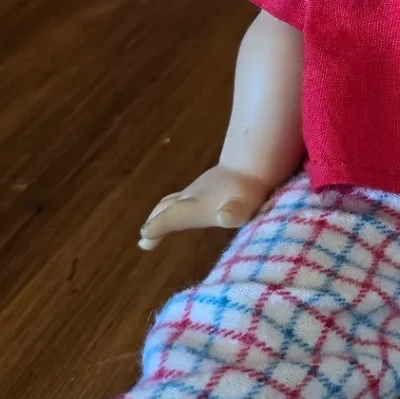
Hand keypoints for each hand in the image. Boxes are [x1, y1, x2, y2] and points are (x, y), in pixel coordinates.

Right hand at [138, 164, 270, 250]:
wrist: (255, 161)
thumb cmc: (250, 189)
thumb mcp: (245, 204)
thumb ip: (234, 212)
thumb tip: (224, 217)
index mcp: (196, 206)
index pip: (172, 217)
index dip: (158, 226)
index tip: (144, 237)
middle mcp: (191, 197)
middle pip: (167, 208)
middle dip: (155, 221)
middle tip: (144, 238)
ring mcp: (197, 190)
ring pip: (172, 201)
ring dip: (160, 214)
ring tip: (152, 227)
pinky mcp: (206, 187)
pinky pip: (181, 198)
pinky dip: (172, 207)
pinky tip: (182, 211)